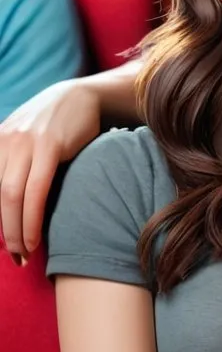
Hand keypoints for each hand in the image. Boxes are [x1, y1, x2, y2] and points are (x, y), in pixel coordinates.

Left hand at [0, 80, 101, 262]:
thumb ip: (15, 164)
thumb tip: (11, 203)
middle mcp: (3, 142)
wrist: (82, 95)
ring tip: (25, 252)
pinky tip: (35, 235)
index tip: (6, 247)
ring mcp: (24, 142)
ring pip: (10, 196)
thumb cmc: (57, 123)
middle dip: (4, 232)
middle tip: (15, 256)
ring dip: (16, 230)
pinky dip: (32, 217)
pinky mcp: (48, 145)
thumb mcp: (26, 139)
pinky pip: (35, 189)